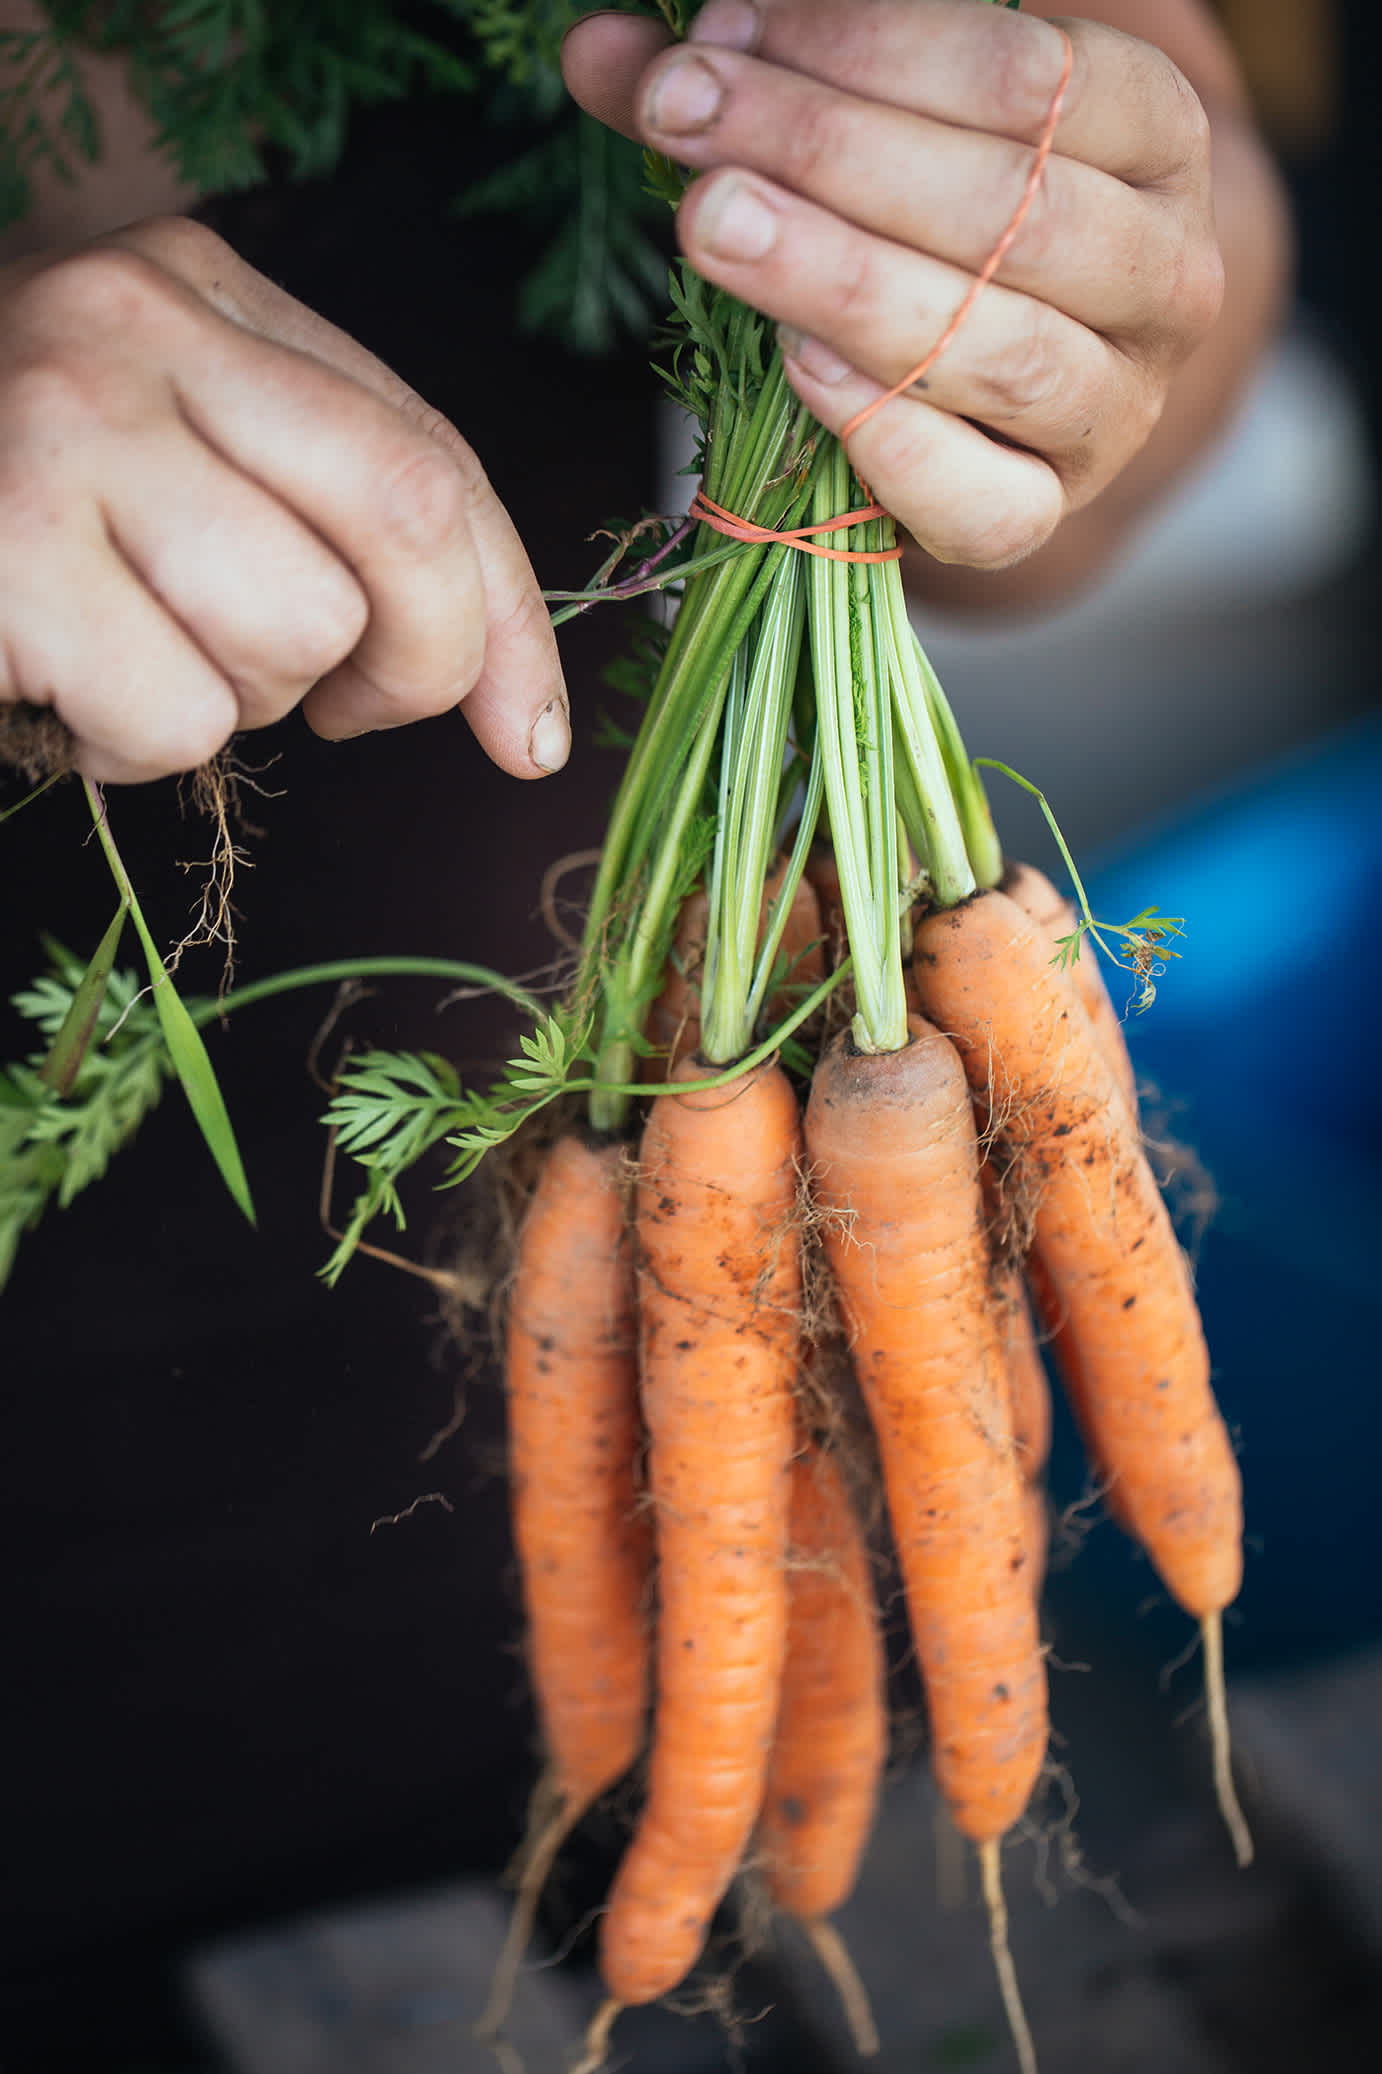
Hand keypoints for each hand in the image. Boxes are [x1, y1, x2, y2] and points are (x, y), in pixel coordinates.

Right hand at [0, 217, 567, 783]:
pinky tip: (66, 691)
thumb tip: (517, 718)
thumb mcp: (188, 470)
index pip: (433, 457)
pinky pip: (180, 714)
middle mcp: (136, 320)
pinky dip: (137, 749)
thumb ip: (342, 531)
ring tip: (143, 657)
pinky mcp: (2, 545)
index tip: (526, 736)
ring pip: (296, 633)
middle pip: (406, 524)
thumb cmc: (24, 508)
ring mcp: (61, 422)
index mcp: (206, 289)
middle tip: (344, 711)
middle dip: (418, 667)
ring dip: (244, 702)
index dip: (507, 618)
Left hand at [562, 0, 1227, 569]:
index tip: (722, 35)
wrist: (1016, 385)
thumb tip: (599, 51)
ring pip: (1003, 350)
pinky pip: (986, 504)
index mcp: (1154, 137)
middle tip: (689, 123)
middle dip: (829, 152)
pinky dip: (890, 439)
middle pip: (1011, 206)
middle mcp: (1164, 277)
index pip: (1033, 73)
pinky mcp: (1046, 515)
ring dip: (843, 282)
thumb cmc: (943, 217)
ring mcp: (1114, 412)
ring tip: (716, 228)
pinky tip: (797, 368)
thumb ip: (761, 82)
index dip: (870, 45)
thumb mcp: (879, 126)